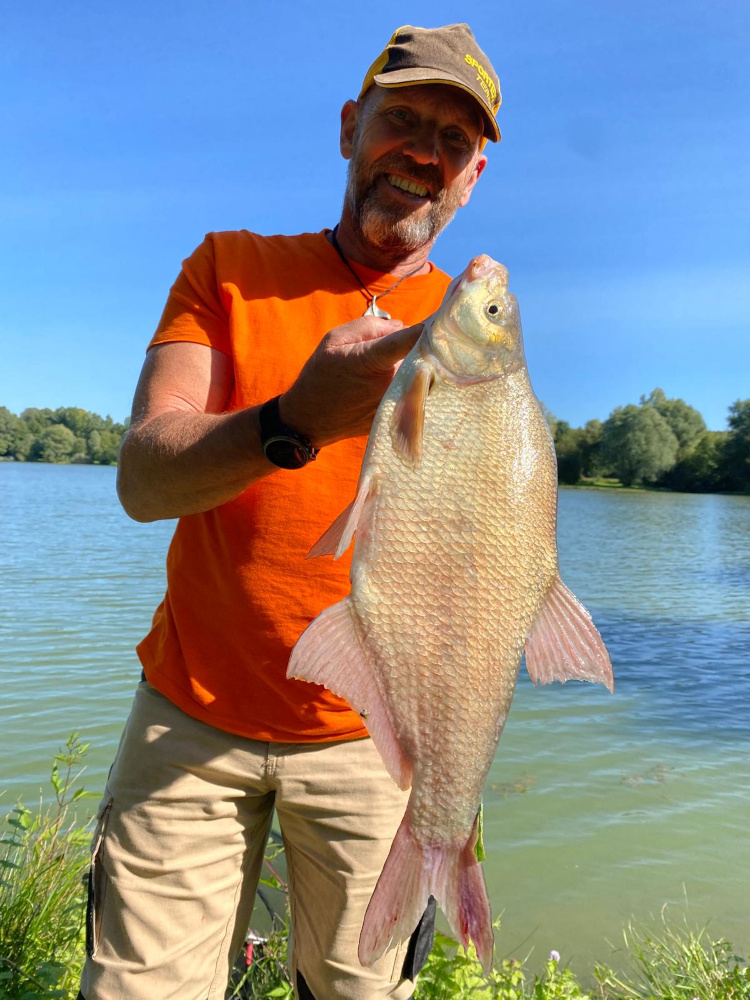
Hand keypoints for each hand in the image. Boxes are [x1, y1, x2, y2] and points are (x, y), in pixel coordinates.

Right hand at [279, 315, 422, 447]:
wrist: (310, 420)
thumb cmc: (320, 376)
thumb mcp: (334, 340)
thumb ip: (368, 326)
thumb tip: (400, 325)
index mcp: (372, 360)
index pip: (407, 340)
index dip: (425, 329)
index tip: (441, 319)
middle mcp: (389, 383)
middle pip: (417, 354)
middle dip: (413, 345)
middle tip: (393, 347)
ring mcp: (396, 403)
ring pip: (418, 373)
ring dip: (412, 365)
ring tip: (384, 369)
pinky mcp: (398, 415)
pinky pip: (415, 391)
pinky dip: (410, 383)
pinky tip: (387, 385)